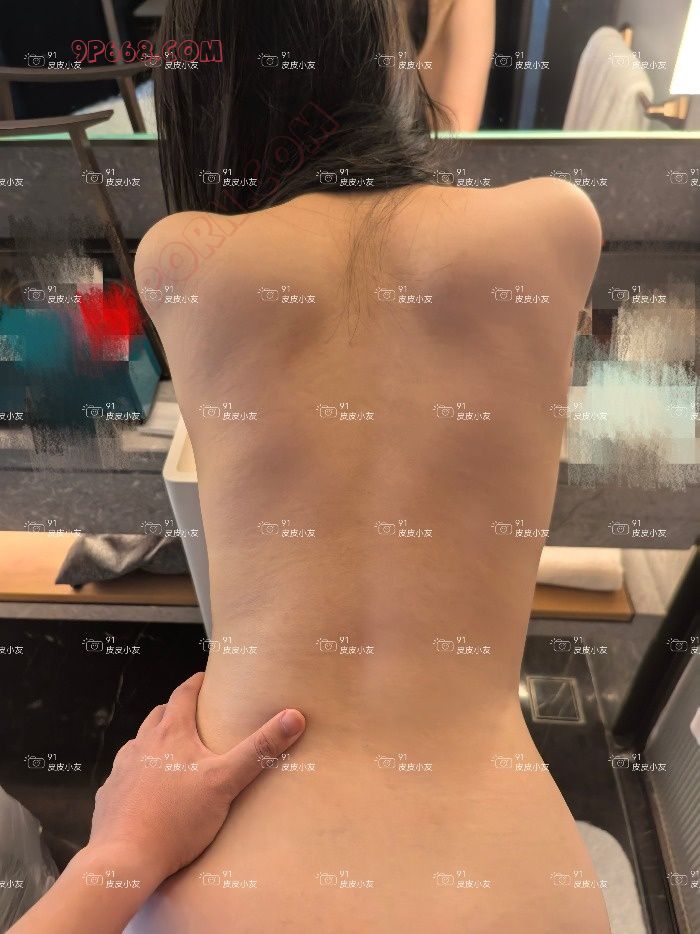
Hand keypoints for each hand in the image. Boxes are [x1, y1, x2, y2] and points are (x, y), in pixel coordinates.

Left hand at [88, 672, 305, 881]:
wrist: (125, 860)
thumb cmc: (177, 820)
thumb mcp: (226, 782)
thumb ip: (259, 749)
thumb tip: (294, 717)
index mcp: (170, 733)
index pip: (183, 693)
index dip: (195, 683)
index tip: (205, 679)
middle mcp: (141, 744)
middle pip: (159, 715)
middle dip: (175, 710)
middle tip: (194, 716)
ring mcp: (122, 769)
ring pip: (139, 743)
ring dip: (155, 742)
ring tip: (172, 754)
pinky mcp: (109, 795)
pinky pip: (124, 775)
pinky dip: (137, 773)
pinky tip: (148, 791)